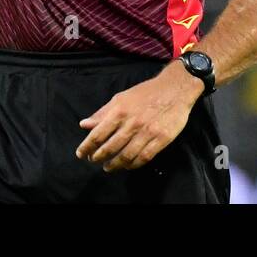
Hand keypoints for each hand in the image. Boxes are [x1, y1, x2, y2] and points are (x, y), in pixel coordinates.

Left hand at [75, 60, 204, 172]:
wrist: (174, 89)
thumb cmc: (145, 93)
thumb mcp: (121, 98)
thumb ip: (102, 113)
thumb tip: (84, 125)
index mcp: (119, 111)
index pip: (98, 134)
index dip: (87, 147)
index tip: (81, 154)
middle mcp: (132, 124)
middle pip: (110, 147)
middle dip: (98, 157)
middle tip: (93, 161)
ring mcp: (147, 133)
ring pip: (126, 156)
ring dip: (114, 164)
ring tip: (108, 167)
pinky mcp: (161, 139)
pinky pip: (144, 158)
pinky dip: (133, 165)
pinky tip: (127, 165)